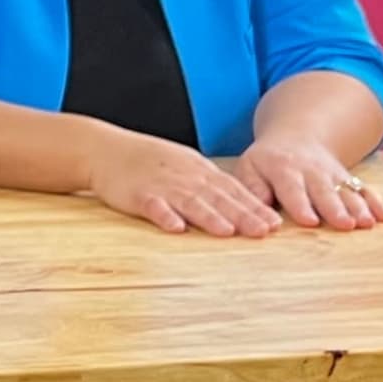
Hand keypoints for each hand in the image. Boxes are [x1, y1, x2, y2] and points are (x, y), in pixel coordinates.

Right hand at [83, 125, 277, 236]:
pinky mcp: (138, 195)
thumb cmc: (149, 161)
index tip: (275, 224)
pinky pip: (153, 206)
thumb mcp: (185, 166)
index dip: (254, 207)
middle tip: (264, 231)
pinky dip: (165, 216)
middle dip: (242, 215)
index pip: (232, 190)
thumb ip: (210, 185)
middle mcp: (185, 177)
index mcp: (199, 171)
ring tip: (228, 232)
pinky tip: (176, 228)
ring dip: (210, 217)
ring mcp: (162, 185)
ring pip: (190, 202)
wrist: (107, 149)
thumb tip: (240, 206)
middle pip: (218, 198)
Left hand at [236, 135, 382, 230]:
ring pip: (347, 191)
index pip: (293, 190)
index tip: (310, 221)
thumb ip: (252, 188)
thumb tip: (258, 209)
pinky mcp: (348, 179)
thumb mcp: (249, 168)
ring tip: (368, 223)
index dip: (301, 205)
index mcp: (284, 169)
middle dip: (336, 208)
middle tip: (346, 225)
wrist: (296, 137)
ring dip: (359, 207)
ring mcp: (333, 174)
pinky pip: (364, 189)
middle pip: (325, 192)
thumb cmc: (266, 162)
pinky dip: (377, 202)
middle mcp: (312, 171)